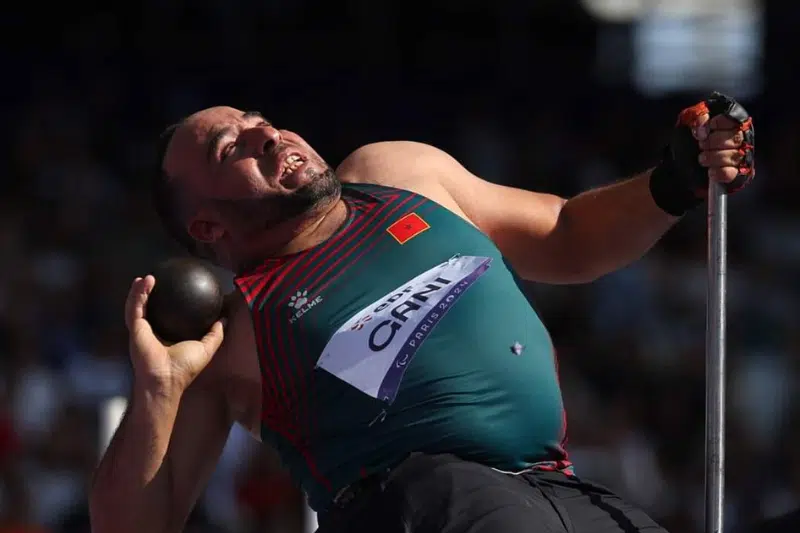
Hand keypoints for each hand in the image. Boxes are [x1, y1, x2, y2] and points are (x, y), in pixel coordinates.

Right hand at [125, 275, 224, 393]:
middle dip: (150, 295)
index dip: (170, 303)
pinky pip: (136, 307)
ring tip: (148, 276)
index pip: (167, 316)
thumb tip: (224, 319)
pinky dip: (138, 293)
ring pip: (138, 305)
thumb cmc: (185, 367)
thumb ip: (215, 334)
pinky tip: (145, 281)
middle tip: (158, 280)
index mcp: (167, 336)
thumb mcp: (206, 348)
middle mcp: (152, 332)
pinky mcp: (135, 329)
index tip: (177, 288)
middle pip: (150, 309)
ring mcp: (141, 330)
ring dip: (141, 290)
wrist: (166, 379)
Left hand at [679, 92, 754, 192]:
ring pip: (732, 156)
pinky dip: (717, 172)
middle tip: (702, 145)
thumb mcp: (693, 122)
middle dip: (712, 142)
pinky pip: (729, 173)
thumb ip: (698, 117)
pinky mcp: (737, 174)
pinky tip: (710, 171)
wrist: (686, 163)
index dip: (717, 123)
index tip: (704, 130)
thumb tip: (702, 128)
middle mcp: (741, 140)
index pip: (733, 119)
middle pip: (734, 138)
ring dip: (712, 157)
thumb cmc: (695, 139)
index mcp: (733, 124)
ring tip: (703, 158)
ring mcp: (741, 158)